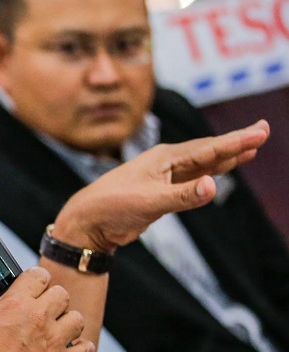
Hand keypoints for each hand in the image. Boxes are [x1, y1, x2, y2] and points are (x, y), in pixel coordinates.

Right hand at [0, 267, 92, 351]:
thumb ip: (7, 316)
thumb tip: (17, 315)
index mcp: (13, 305)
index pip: (38, 276)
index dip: (39, 283)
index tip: (38, 291)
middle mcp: (36, 318)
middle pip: (62, 295)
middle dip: (55, 304)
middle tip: (46, 317)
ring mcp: (53, 342)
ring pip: (77, 319)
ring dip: (69, 326)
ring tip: (57, 337)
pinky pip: (87, 350)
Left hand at [53, 120, 269, 251]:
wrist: (88, 221)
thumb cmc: (112, 207)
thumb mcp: (149, 202)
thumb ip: (182, 196)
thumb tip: (214, 186)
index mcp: (163, 158)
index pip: (207, 149)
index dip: (236, 141)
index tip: (260, 131)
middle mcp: (166, 162)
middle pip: (209, 150)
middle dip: (236, 142)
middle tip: (263, 130)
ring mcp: (164, 176)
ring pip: (203, 163)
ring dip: (226, 156)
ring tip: (251, 146)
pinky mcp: (162, 191)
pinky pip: (194, 178)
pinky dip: (211, 172)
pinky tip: (222, 169)